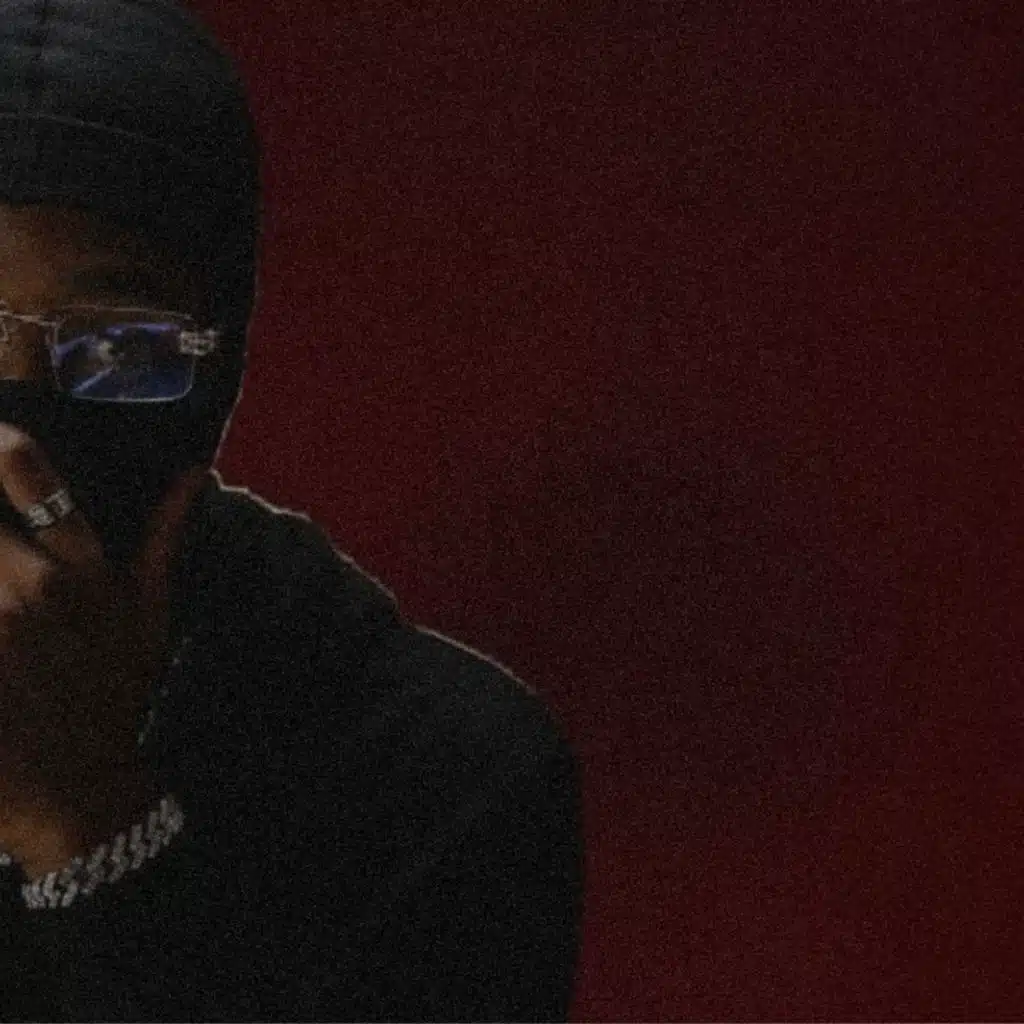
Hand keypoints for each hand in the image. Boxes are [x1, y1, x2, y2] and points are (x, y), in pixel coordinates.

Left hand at [0, 423, 207, 866]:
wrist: (82, 788)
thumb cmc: (115, 693)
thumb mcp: (150, 616)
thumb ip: (164, 539)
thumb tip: (193, 474)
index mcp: (72, 572)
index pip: (29, 471)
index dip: (8, 448)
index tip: (3, 439)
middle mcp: (25, 590)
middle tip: (1, 556)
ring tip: (1, 603)